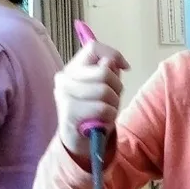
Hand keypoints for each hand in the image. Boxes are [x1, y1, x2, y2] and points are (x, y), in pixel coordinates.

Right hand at [54, 41, 129, 158]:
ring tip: (106, 111)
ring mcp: (64, 95)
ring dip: (113, 104)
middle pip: (104, 71)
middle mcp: (64, 78)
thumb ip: (107, 70)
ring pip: (105, 90)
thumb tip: (111, 61)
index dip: (114, 55)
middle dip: (116, 86)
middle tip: (112, 99)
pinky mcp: (69, 112)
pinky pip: (102, 108)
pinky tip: (101, 121)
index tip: (125, 67)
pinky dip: (109, 116)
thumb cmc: (94, 111)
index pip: (94, 48)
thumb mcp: (103, 87)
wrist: (80, 140)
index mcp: (72, 68)